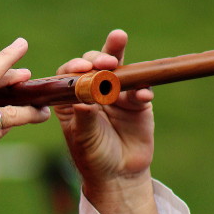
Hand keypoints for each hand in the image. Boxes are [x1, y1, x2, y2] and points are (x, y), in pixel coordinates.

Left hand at [54, 30, 158, 213]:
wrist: (119, 174)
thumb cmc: (93, 156)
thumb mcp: (84, 139)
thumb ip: (84, 119)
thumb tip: (83, 103)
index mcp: (71, 97)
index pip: (70, 74)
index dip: (75, 66)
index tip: (82, 68)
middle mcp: (93, 90)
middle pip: (95, 64)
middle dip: (99, 55)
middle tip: (105, 59)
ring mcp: (116, 94)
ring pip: (118, 69)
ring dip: (118, 54)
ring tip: (118, 39)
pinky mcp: (137, 103)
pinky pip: (142, 89)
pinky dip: (143, 88)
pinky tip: (143, 94)